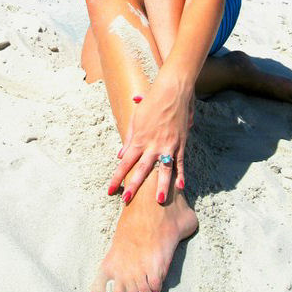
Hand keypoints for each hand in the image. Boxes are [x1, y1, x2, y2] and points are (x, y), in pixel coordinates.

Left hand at [109, 69, 192, 203]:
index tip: (110, 190)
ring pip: (164, 170)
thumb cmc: (152, 102)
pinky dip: (181, 175)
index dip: (117, 177)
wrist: (172, 91)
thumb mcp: (136, 118)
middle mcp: (153, 145)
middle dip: (133, 186)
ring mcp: (168, 145)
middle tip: (126, 201)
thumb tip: (121, 155)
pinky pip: (180, 162)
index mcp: (139, 139)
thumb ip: (128, 138)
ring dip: (161, 186)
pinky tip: (181, 187)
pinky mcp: (181, 143)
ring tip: (159, 201)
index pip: (125, 163)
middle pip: (141, 170)